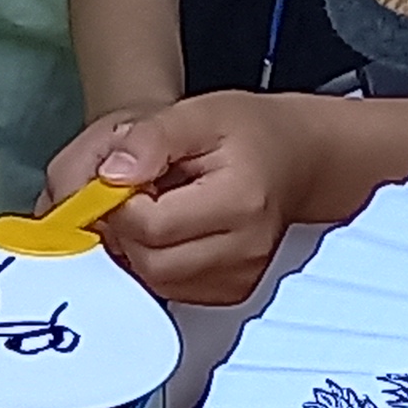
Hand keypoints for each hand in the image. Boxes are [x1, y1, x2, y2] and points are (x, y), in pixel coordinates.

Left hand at [49, 91, 342, 306]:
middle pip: (150, 261)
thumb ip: (151, 138)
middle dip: (128, 228)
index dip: (122, 203)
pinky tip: (172, 229)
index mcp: (240, 202)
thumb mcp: (199, 114)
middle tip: (140, 192)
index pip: (152, 225)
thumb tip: (110, 174)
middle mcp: (245, 251)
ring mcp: (240, 279)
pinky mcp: (232, 294)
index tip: (125, 178)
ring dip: (139, 247)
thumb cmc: (250, 134)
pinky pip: (171, 288)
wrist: (297, 160)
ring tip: (160, 206)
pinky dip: (158, 261)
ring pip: (155, 280)